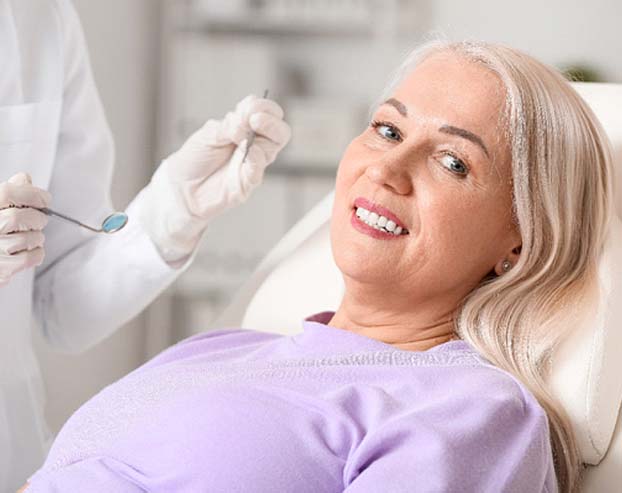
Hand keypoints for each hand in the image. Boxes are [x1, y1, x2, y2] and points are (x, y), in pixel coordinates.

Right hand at [0, 173, 50, 285]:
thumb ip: (8, 193)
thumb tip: (24, 178)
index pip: (7, 193)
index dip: (31, 194)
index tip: (45, 199)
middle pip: (21, 217)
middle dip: (37, 218)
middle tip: (38, 219)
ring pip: (31, 237)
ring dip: (37, 236)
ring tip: (28, 237)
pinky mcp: (3, 269)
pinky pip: (33, 256)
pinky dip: (37, 252)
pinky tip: (27, 251)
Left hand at [139, 93, 290, 262]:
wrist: (181, 186)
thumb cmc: (195, 158)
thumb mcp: (208, 134)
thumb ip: (229, 126)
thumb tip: (245, 123)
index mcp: (244, 129)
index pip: (265, 112)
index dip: (262, 107)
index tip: (248, 109)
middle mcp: (254, 145)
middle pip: (280, 131)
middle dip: (272, 121)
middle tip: (254, 119)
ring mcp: (253, 164)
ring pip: (274, 148)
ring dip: (266, 135)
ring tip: (246, 133)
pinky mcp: (247, 183)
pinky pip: (259, 170)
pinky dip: (256, 159)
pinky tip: (249, 152)